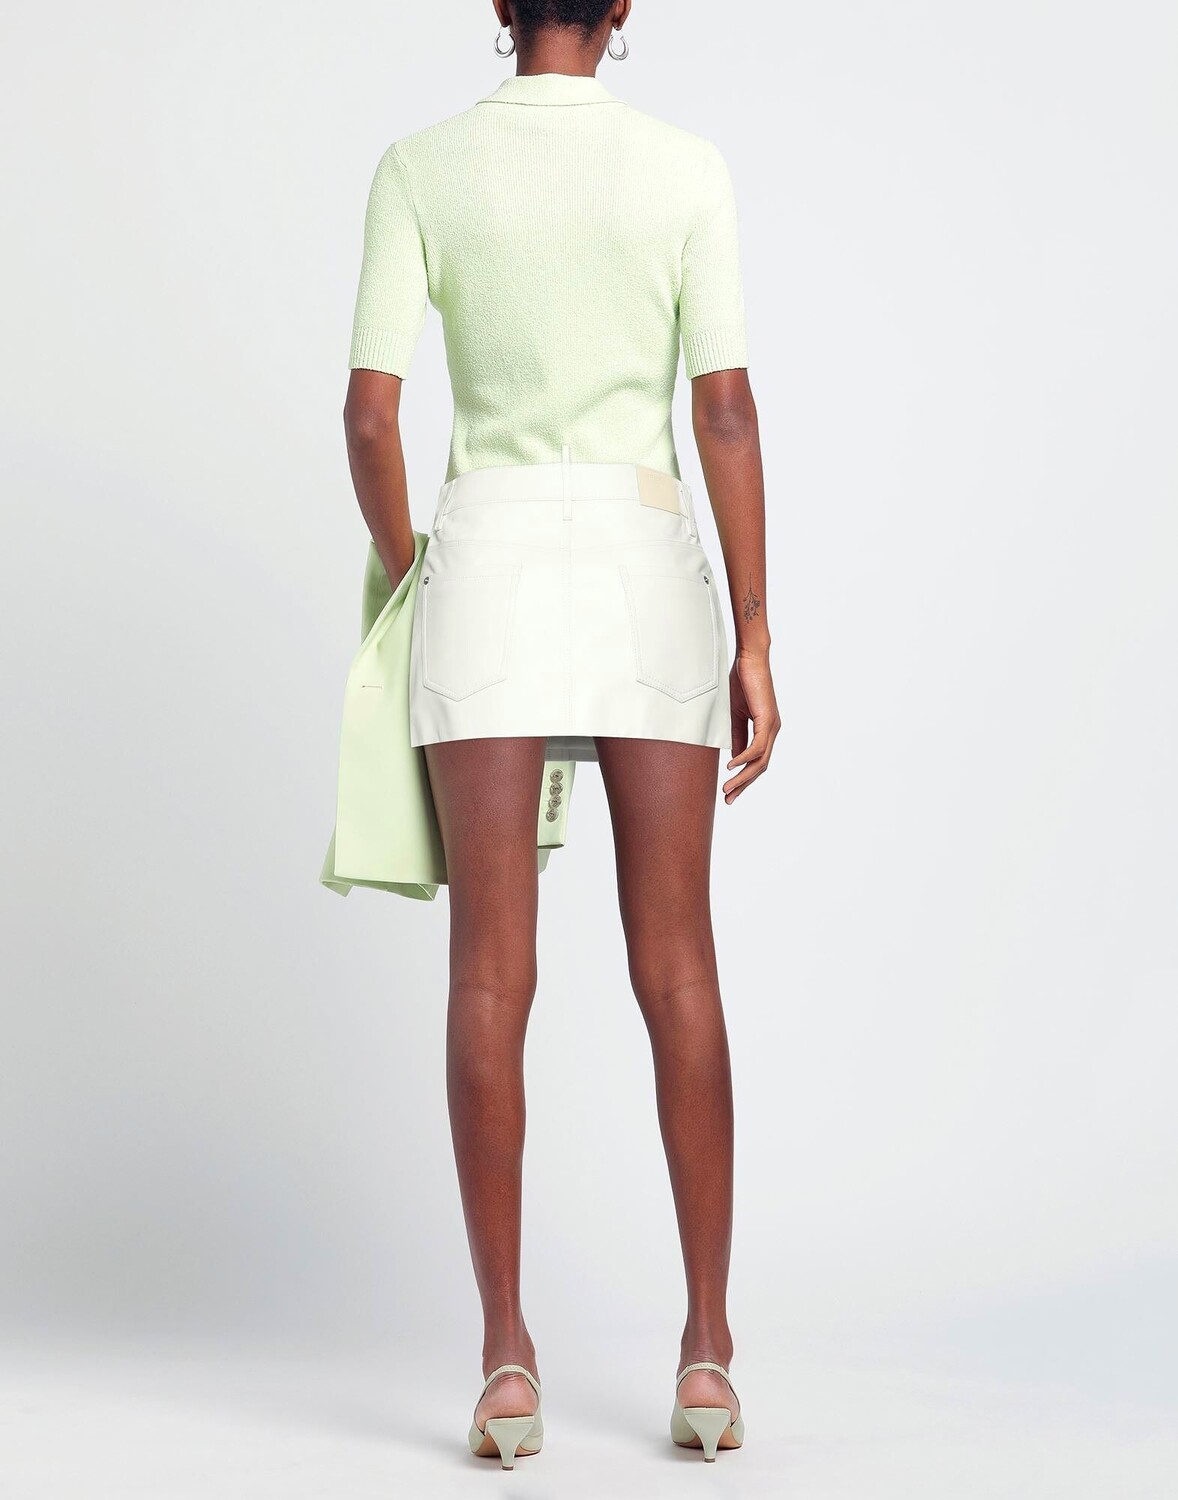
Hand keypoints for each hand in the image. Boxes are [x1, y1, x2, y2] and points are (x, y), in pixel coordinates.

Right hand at [724, 651, 779, 802]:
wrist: (749, 660)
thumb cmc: (741, 682)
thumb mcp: (735, 715)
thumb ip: (736, 736)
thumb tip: (733, 756)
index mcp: (765, 731)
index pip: (756, 762)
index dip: (743, 778)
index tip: (730, 792)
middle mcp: (772, 731)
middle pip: (760, 767)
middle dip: (744, 785)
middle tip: (729, 800)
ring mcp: (772, 727)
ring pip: (760, 761)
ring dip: (743, 777)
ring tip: (728, 789)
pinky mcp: (767, 720)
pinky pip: (757, 747)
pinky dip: (744, 758)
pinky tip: (731, 767)